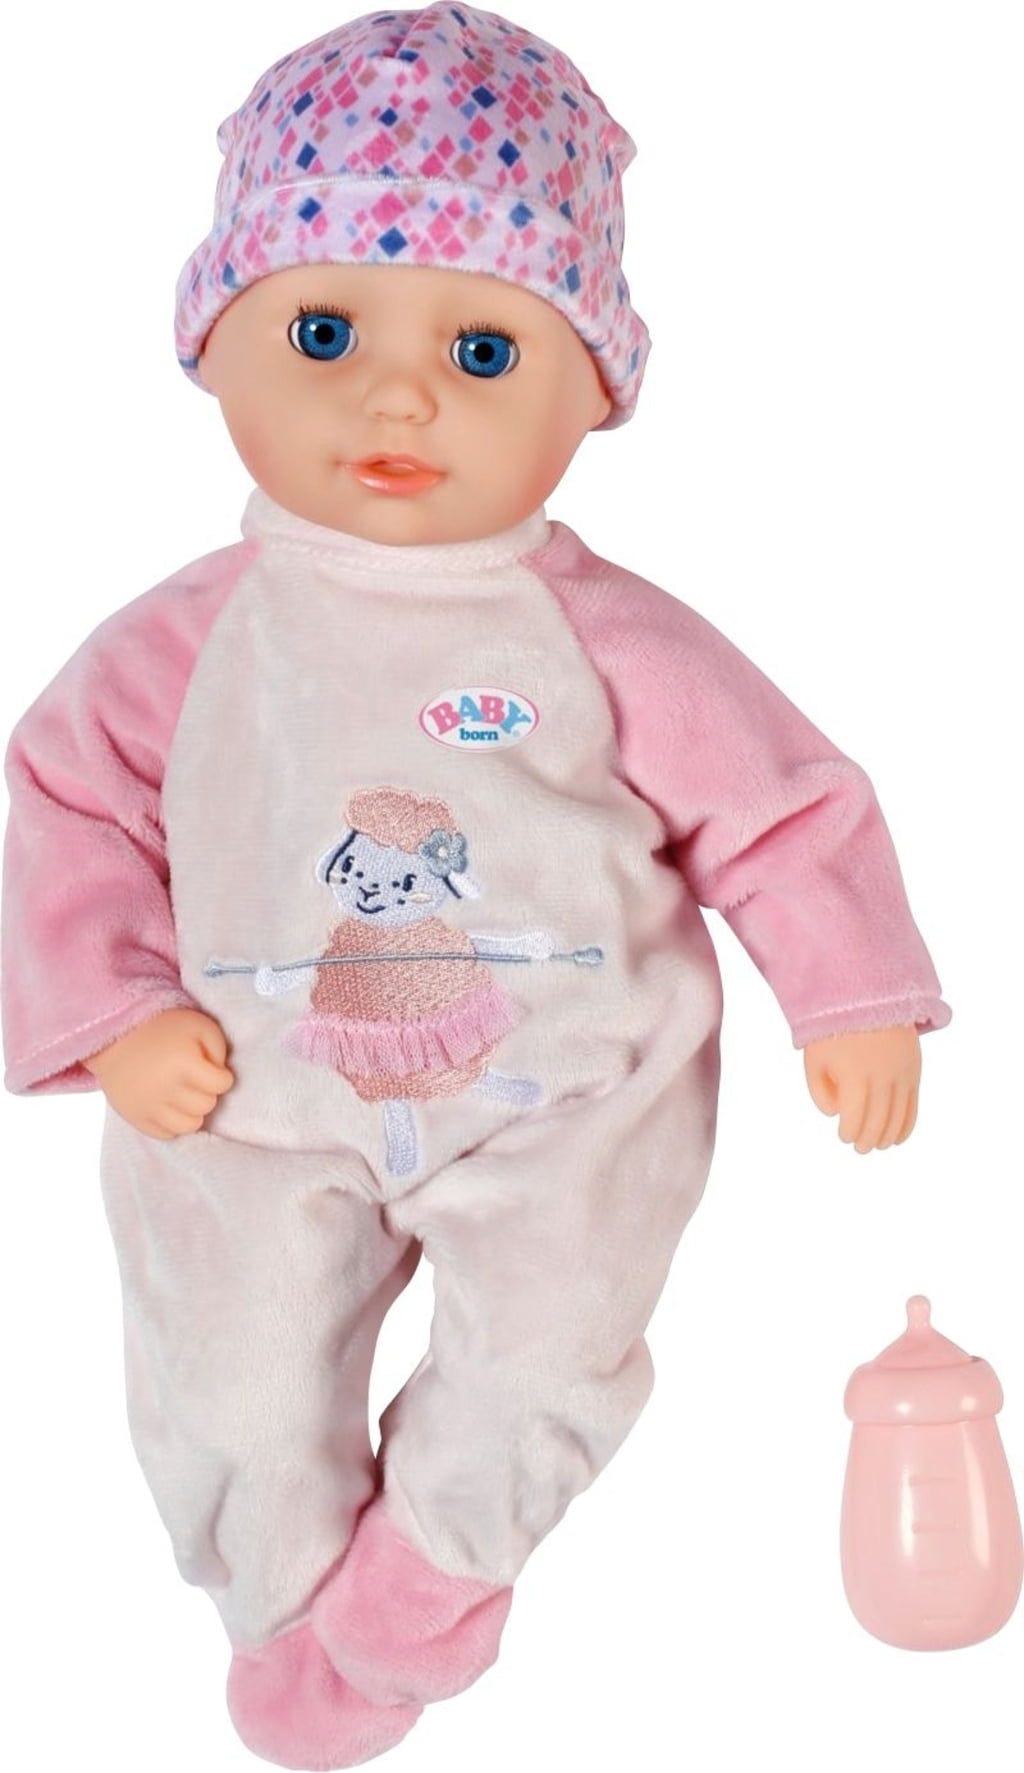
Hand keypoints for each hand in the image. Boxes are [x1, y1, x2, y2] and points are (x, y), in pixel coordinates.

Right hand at [83, 1008, 233, 1139]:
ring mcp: (149, 1106)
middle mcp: (166, 1088)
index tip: (211, 1069)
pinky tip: (170, 1107)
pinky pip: (165, 1135)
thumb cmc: (161, 1028)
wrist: (113, 1035)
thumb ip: (219, 1048)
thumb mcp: (198, 1024)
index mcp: (184, 1063)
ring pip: (189, 1126)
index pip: (222, 1084)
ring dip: (192, 1112)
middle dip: (207, 1093)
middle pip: (206, 1106)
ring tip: (185, 1096)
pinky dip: (172, 1123)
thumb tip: (220, 1075)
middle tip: (196, 1081)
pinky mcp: (135, 1117)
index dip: (222, 1076)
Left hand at [803, 1026, 920, 1152]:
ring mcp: (901, 1073)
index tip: (843, 1135)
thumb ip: (818, 1090)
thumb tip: (834, 1114)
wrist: (867, 995)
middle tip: (860, 1147)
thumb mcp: (815, 1058)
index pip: (855, 1117)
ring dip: (888, 1136)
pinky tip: (898, 1138)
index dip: (849, 1132)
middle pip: (878, 1121)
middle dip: (868, 1139)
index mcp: (854, 1074)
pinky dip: (907, 1125)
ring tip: (878, 1145)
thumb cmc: (833, 1029)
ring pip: (898, 1117)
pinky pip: (914, 1105)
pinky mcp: (914, 1069)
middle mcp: (882, 1076)